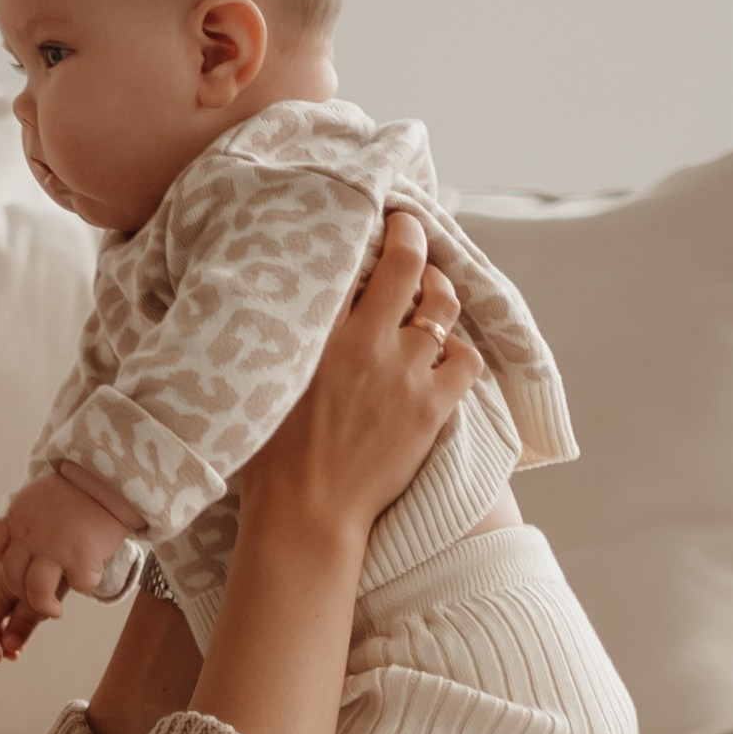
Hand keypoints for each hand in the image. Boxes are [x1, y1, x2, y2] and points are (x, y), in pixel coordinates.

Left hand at [0, 471, 131, 607]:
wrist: (106, 478)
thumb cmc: (74, 492)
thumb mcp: (34, 500)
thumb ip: (20, 525)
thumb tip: (5, 551)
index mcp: (17, 519)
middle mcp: (30, 536)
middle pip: (12, 577)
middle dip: (21, 592)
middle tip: (37, 598)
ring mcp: (54, 547)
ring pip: (36, 592)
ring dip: (45, 606)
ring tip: (54, 611)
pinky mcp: (81, 557)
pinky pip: (77, 585)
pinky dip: (83, 584)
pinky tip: (89, 575)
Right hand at [237, 210, 483, 535]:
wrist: (307, 510)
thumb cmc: (271, 455)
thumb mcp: (266, 382)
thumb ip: (288, 339)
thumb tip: (298, 307)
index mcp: (318, 334)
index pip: (348, 263)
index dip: (364, 236)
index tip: (369, 223)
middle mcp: (365, 343)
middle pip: (405, 266)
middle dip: (411, 238)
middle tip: (410, 228)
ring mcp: (404, 373)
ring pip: (442, 306)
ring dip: (440, 291)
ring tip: (433, 289)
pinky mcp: (433, 405)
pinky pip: (466, 358)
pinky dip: (459, 350)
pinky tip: (445, 354)